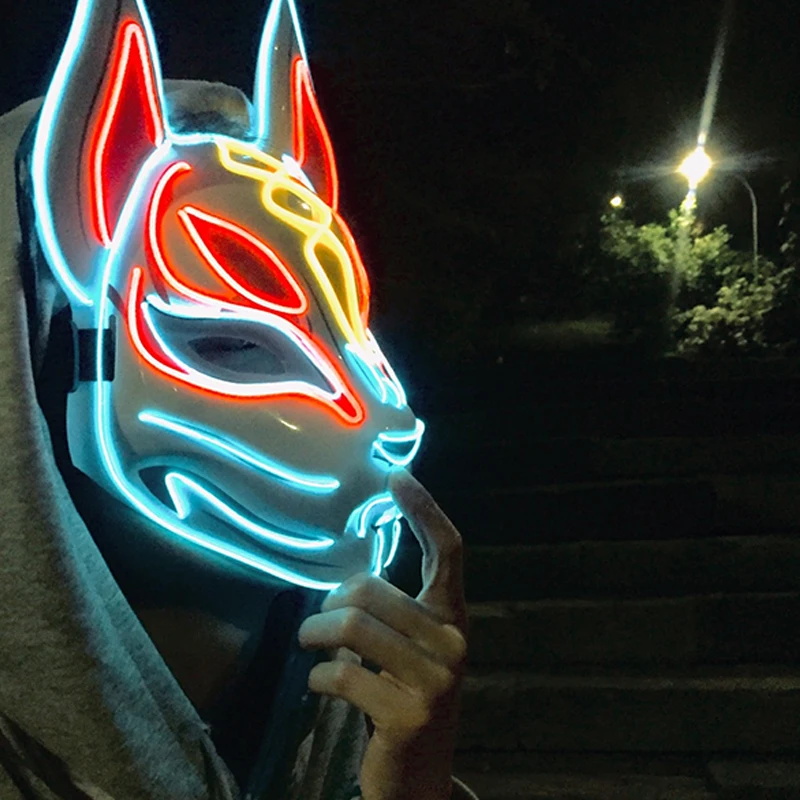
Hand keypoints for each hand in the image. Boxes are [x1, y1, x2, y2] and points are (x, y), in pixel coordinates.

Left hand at [298, 470, 467, 799]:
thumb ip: (394, 613)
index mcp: (452, 619)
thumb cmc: (405, 700)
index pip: (447, 551)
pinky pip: (341, 673)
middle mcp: (453, 643)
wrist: (418, 778)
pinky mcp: (408, 714)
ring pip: (353, 626)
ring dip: (315, 633)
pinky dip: (317, 675)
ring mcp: (435, 680)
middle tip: (317, 621)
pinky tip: (318, 682)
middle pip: (372, 588)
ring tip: (307, 644)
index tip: (396, 476)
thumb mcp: (409, 651)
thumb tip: (351, 580)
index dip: (424, 509)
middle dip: (329, 602)